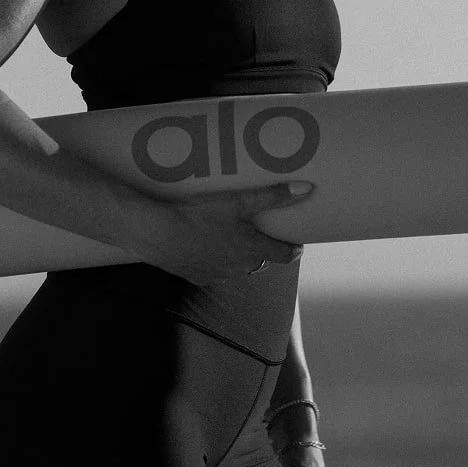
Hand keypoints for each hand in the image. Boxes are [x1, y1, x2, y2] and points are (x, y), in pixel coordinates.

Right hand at [117, 181, 311, 285]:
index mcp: (253, 249)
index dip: (292, 249)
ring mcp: (219, 275)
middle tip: (258, 233)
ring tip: (229, 237)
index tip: (295, 244)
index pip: (283, 255)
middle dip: (262, 250)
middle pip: (260, 261)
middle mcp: (240, 267)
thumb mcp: (239, 201)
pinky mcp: (199, 277)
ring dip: (237, 256)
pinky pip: (214, 271)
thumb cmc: (201, 216)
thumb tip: (306, 189)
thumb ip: (273, 196)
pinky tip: (204, 246)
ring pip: (237, 268)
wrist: (160, 236)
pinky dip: (214, 261)